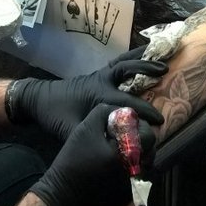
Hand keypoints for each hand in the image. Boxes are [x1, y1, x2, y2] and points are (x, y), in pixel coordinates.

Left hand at [6, 46, 166, 140]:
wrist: (39, 98)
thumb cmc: (56, 115)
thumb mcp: (71, 130)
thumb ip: (92, 137)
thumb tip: (113, 152)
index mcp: (98, 94)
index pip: (127, 101)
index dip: (145, 111)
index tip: (160, 120)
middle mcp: (101, 80)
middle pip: (128, 69)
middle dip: (147, 69)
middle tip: (166, 71)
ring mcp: (100, 74)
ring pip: (124, 60)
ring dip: (141, 57)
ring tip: (159, 52)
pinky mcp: (98, 74)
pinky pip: (119, 62)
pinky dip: (132, 57)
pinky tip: (143, 54)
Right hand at [30, 105, 155, 205]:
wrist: (62, 194)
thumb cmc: (73, 159)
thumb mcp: (86, 127)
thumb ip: (106, 112)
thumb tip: (123, 112)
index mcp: (128, 154)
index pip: (150, 136)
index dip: (141, 126)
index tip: (128, 124)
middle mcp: (135, 172)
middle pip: (150, 150)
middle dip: (141, 140)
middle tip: (126, 135)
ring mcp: (132, 187)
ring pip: (145, 164)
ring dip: (138, 153)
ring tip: (121, 149)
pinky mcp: (126, 197)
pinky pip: (137, 177)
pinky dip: (131, 168)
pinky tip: (115, 164)